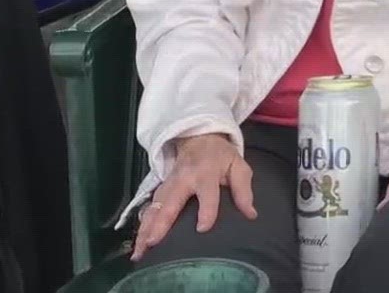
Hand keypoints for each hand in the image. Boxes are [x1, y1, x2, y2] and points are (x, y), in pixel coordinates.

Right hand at [130, 133, 255, 260]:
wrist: (199, 138)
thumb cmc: (221, 157)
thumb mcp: (238, 166)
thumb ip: (244, 190)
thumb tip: (250, 214)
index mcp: (206, 173)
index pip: (207, 193)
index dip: (206, 210)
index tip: (202, 228)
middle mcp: (183, 179)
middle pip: (170, 201)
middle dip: (161, 222)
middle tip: (153, 242)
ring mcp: (168, 184)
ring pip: (154, 207)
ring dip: (145, 228)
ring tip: (139, 251)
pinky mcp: (160, 189)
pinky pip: (149, 208)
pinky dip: (142, 226)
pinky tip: (137, 243)